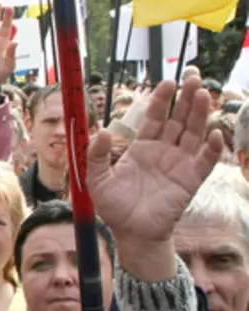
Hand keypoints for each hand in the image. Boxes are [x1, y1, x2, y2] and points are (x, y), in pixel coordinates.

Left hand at [88, 76, 223, 280]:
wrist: (131, 233)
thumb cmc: (115, 207)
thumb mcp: (98, 180)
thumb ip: (97, 156)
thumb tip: (102, 131)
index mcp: (142, 147)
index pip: (154, 117)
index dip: (161, 100)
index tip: (167, 83)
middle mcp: (164, 151)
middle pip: (178, 119)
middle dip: (185, 98)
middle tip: (193, 77)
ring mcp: (179, 164)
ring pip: (193, 133)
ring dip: (199, 114)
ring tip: (203, 94)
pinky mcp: (190, 180)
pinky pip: (205, 161)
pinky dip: (211, 148)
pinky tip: (213, 134)